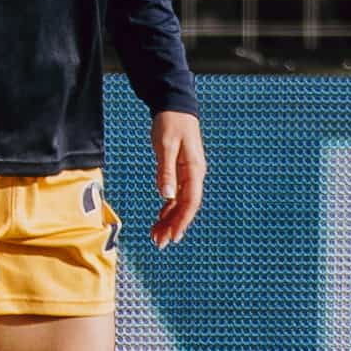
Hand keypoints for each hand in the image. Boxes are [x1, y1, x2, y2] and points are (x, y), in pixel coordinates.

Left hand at [149, 110, 205, 247]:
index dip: (182, 221)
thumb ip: (166, 171)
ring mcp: (188, 174)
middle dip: (174, 226)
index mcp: (194, 170)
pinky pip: (176, 195)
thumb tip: (167, 196)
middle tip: (160, 243)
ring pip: (180, 203)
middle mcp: (194, 175)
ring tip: (156, 236)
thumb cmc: (170, 123)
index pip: (190, 202)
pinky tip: (160, 219)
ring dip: (169, 220)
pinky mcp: (181, 171)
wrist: (174, 106)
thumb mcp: (165, 146)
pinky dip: (167, 208)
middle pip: (186, 207)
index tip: (173, 237)